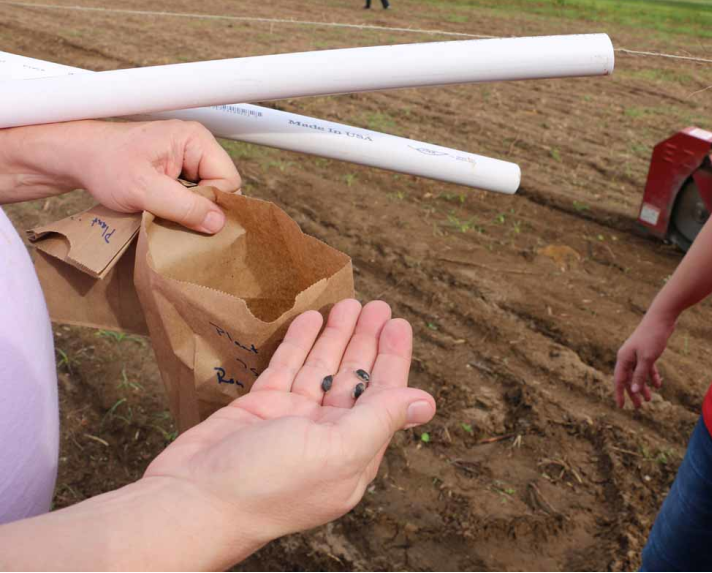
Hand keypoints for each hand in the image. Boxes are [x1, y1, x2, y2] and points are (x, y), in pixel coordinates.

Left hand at [0, 120, 240, 232]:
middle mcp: (196, 147)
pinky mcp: (177, 173)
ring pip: (207, 197)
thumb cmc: (103, 163)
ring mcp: (186, 160)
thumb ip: (183, 206)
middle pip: (220, 189)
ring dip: (189, 212)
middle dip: (201, 210)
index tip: (189, 218)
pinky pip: (193, 197)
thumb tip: (218, 223)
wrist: (75, 159)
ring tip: (164, 213)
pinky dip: (180, 210)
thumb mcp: (143, 189)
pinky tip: (162, 211)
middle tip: (174, 218)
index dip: (213, 205)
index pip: (228, 180)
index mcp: (195, 140)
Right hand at [144, 300, 435, 544]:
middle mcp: (326, 438)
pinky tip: (311, 318)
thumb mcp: (337, 451)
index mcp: (352, 454)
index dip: (392, 359)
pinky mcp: (260, 409)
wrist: (193, 501)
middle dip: (367, 341)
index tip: (398, 324)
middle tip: (377, 305)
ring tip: (349, 302)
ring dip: (336, 336)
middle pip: (353, 379)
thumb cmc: (268, 485)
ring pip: (320, 369)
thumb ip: (380, 420)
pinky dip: (299, 343)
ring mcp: (291, 422)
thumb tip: (426, 403)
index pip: (382, 397)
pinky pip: (286, 368)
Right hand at [613, 311, 674, 408]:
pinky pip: (647, 367)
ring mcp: (637, 354)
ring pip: (638, 374)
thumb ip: (640, 375)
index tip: (621, 406)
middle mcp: (628, 357)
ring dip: (643, 386)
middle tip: (639, 407)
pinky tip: (658, 384)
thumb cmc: (652, 337)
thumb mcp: (647, 358)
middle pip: (628, 379)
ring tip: (650, 399)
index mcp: (624, 358)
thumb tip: (633, 391)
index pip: (619, 380)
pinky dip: (651, 376)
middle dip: (633, 393)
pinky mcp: (647, 351)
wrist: (662, 318)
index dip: (619, 394)